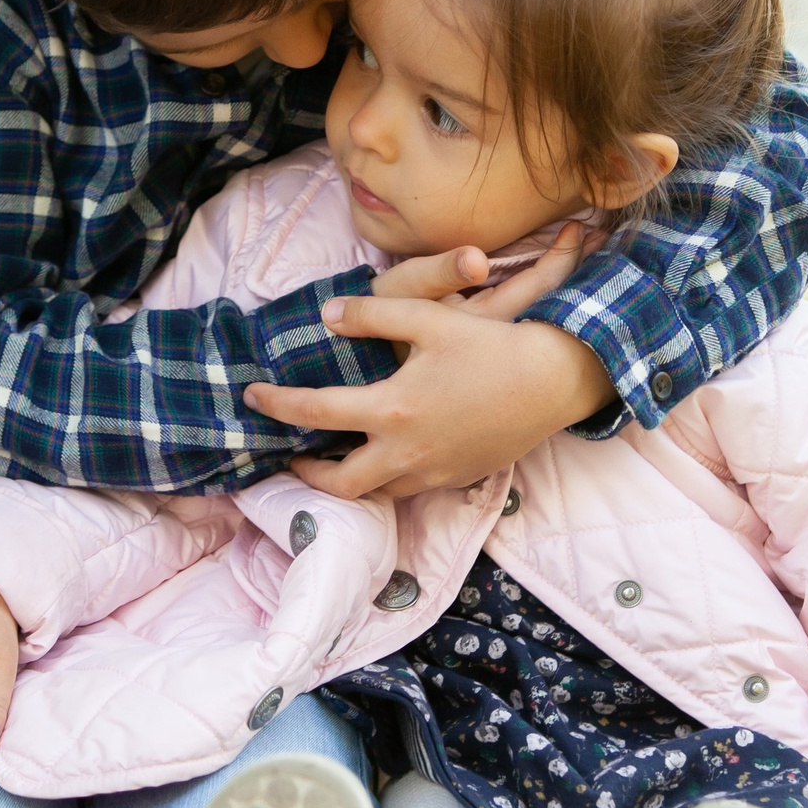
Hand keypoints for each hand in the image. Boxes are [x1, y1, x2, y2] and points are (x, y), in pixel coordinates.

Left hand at [250, 227, 605, 499]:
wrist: (555, 381)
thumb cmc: (491, 344)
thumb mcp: (428, 317)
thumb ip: (371, 315)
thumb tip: (326, 315)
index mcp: (392, 409)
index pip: (314, 412)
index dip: (276, 404)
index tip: (251, 396)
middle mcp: (407, 451)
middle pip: (339, 483)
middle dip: (307, 475)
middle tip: (290, 456)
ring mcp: (434, 471)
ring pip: (375, 493)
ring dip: (347, 481)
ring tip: (333, 459)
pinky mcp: (457, 478)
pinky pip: (409, 489)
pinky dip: (386, 478)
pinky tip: (385, 456)